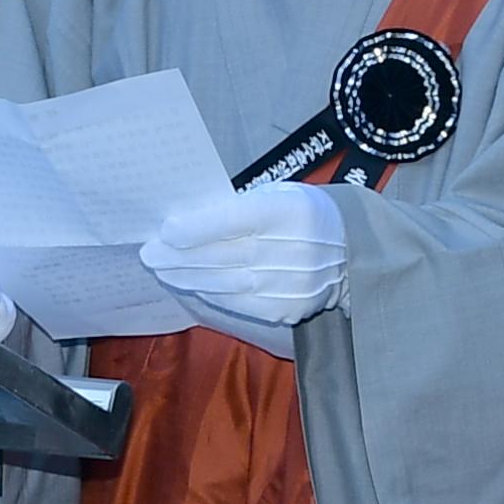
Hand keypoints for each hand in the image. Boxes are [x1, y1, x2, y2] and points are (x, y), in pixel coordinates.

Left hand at [140, 184, 347, 325]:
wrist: (353, 251)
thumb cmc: (304, 215)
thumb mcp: (279, 195)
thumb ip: (238, 207)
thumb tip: (186, 223)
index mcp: (290, 210)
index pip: (232, 220)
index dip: (193, 229)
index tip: (164, 231)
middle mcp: (293, 248)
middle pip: (223, 256)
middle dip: (180, 257)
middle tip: (150, 255)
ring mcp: (292, 283)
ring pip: (226, 283)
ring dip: (189, 278)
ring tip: (164, 270)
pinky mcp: (289, 308)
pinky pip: (240, 303)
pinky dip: (211, 294)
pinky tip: (193, 286)